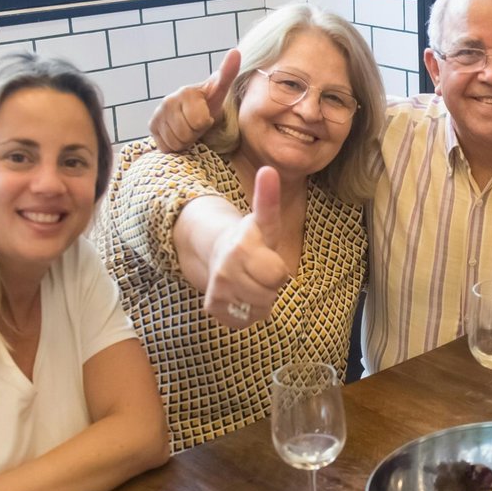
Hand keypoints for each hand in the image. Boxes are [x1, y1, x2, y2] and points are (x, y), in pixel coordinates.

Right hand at [150, 49, 240, 151]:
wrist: (194, 113)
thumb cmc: (209, 103)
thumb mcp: (220, 90)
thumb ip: (228, 72)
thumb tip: (236, 52)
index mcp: (185, 92)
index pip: (199, 123)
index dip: (206, 124)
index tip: (207, 116)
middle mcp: (167, 101)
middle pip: (186, 134)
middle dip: (195, 133)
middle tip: (197, 125)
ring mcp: (157, 114)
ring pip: (175, 142)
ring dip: (185, 141)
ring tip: (189, 130)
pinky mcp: (152, 127)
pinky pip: (166, 146)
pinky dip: (174, 145)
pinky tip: (179, 134)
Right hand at [204, 166, 289, 326]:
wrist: (216, 252)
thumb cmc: (250, 239)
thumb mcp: (263, 220)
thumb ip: (268, 199)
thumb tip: (268, 170)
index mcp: (241, 247)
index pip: (278, 274)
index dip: (278, 269)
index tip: (265, 256)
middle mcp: (226, 269)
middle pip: (270, 294)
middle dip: (271, 285)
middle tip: (260, 270)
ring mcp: (217, 289)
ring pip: (259, 309)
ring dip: (261, 299)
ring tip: (251, 281)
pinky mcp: (213, 307)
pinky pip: (245, 320)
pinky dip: (248, 312)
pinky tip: (241, 295)